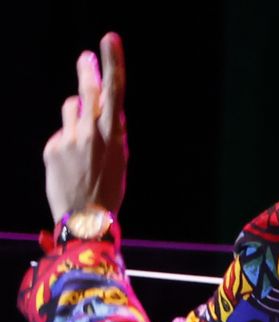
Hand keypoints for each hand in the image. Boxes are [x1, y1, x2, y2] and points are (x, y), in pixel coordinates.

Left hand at [44, 32, 126, 221]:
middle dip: (87, 70)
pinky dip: (66, 140)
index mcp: (114, 136)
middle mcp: (92, 133)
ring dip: (77, 114)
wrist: (86, 219)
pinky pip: (61, 131)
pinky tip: (71, 161)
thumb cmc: (108, 188)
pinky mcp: (53, 147)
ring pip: (72, 108)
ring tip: (82, 137)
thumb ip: (111, 129)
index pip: (115, 92)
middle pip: (87, 90)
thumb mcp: (119, 158)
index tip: (109, 39)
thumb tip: (98, 103)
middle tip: (86, 57)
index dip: (112, 63)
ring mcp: (70, 139)